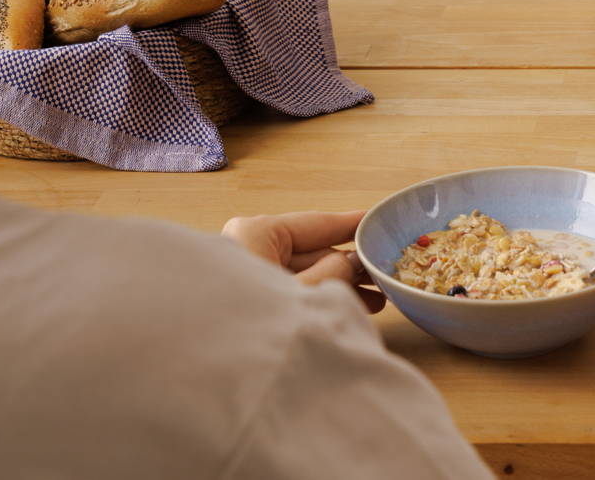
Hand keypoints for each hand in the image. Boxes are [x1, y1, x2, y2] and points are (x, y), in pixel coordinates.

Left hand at [222, 210, 384, 312]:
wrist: (209, 373)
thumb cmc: (252, 325)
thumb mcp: (305, 292)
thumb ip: (334, 273)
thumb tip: (350, 264)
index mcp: (257, 233)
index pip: (316, 223)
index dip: (352, 224)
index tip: (379, 220)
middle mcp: (249, 248)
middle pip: (311, 250)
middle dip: (350, 264)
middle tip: (385, 273)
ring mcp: (246, 276)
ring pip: (304, 274)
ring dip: (338, 286)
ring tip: (376, 300)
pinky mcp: (248, 302)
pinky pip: (292, 293)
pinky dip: (319, 300)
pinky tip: (347, 310)